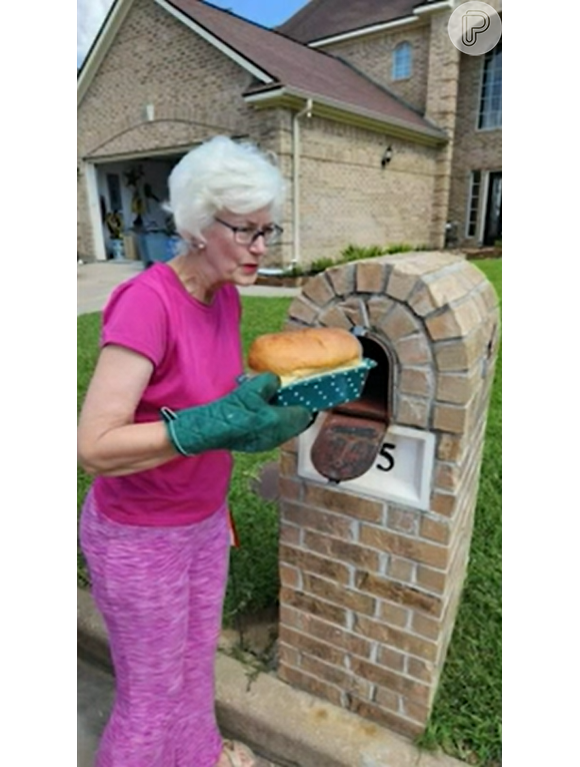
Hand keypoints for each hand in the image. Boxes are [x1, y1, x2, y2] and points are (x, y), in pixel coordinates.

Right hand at [162, 373, 313, 454]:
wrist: (206, 429)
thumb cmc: (229, 409)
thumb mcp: (251, 388)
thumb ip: (270, 382)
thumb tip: (276, 381)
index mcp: (279, 422)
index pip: (305, 414)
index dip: (308, 402)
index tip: (308, 393)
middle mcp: (277, 436)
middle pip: (297, 423)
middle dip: (297, 409)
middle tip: (292, 396)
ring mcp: (267, 443)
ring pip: (285, 429)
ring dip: (284, 416)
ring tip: (275, 402)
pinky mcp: (256, 445)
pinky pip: (273, 433)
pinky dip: (273, 422)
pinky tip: (261, 412)